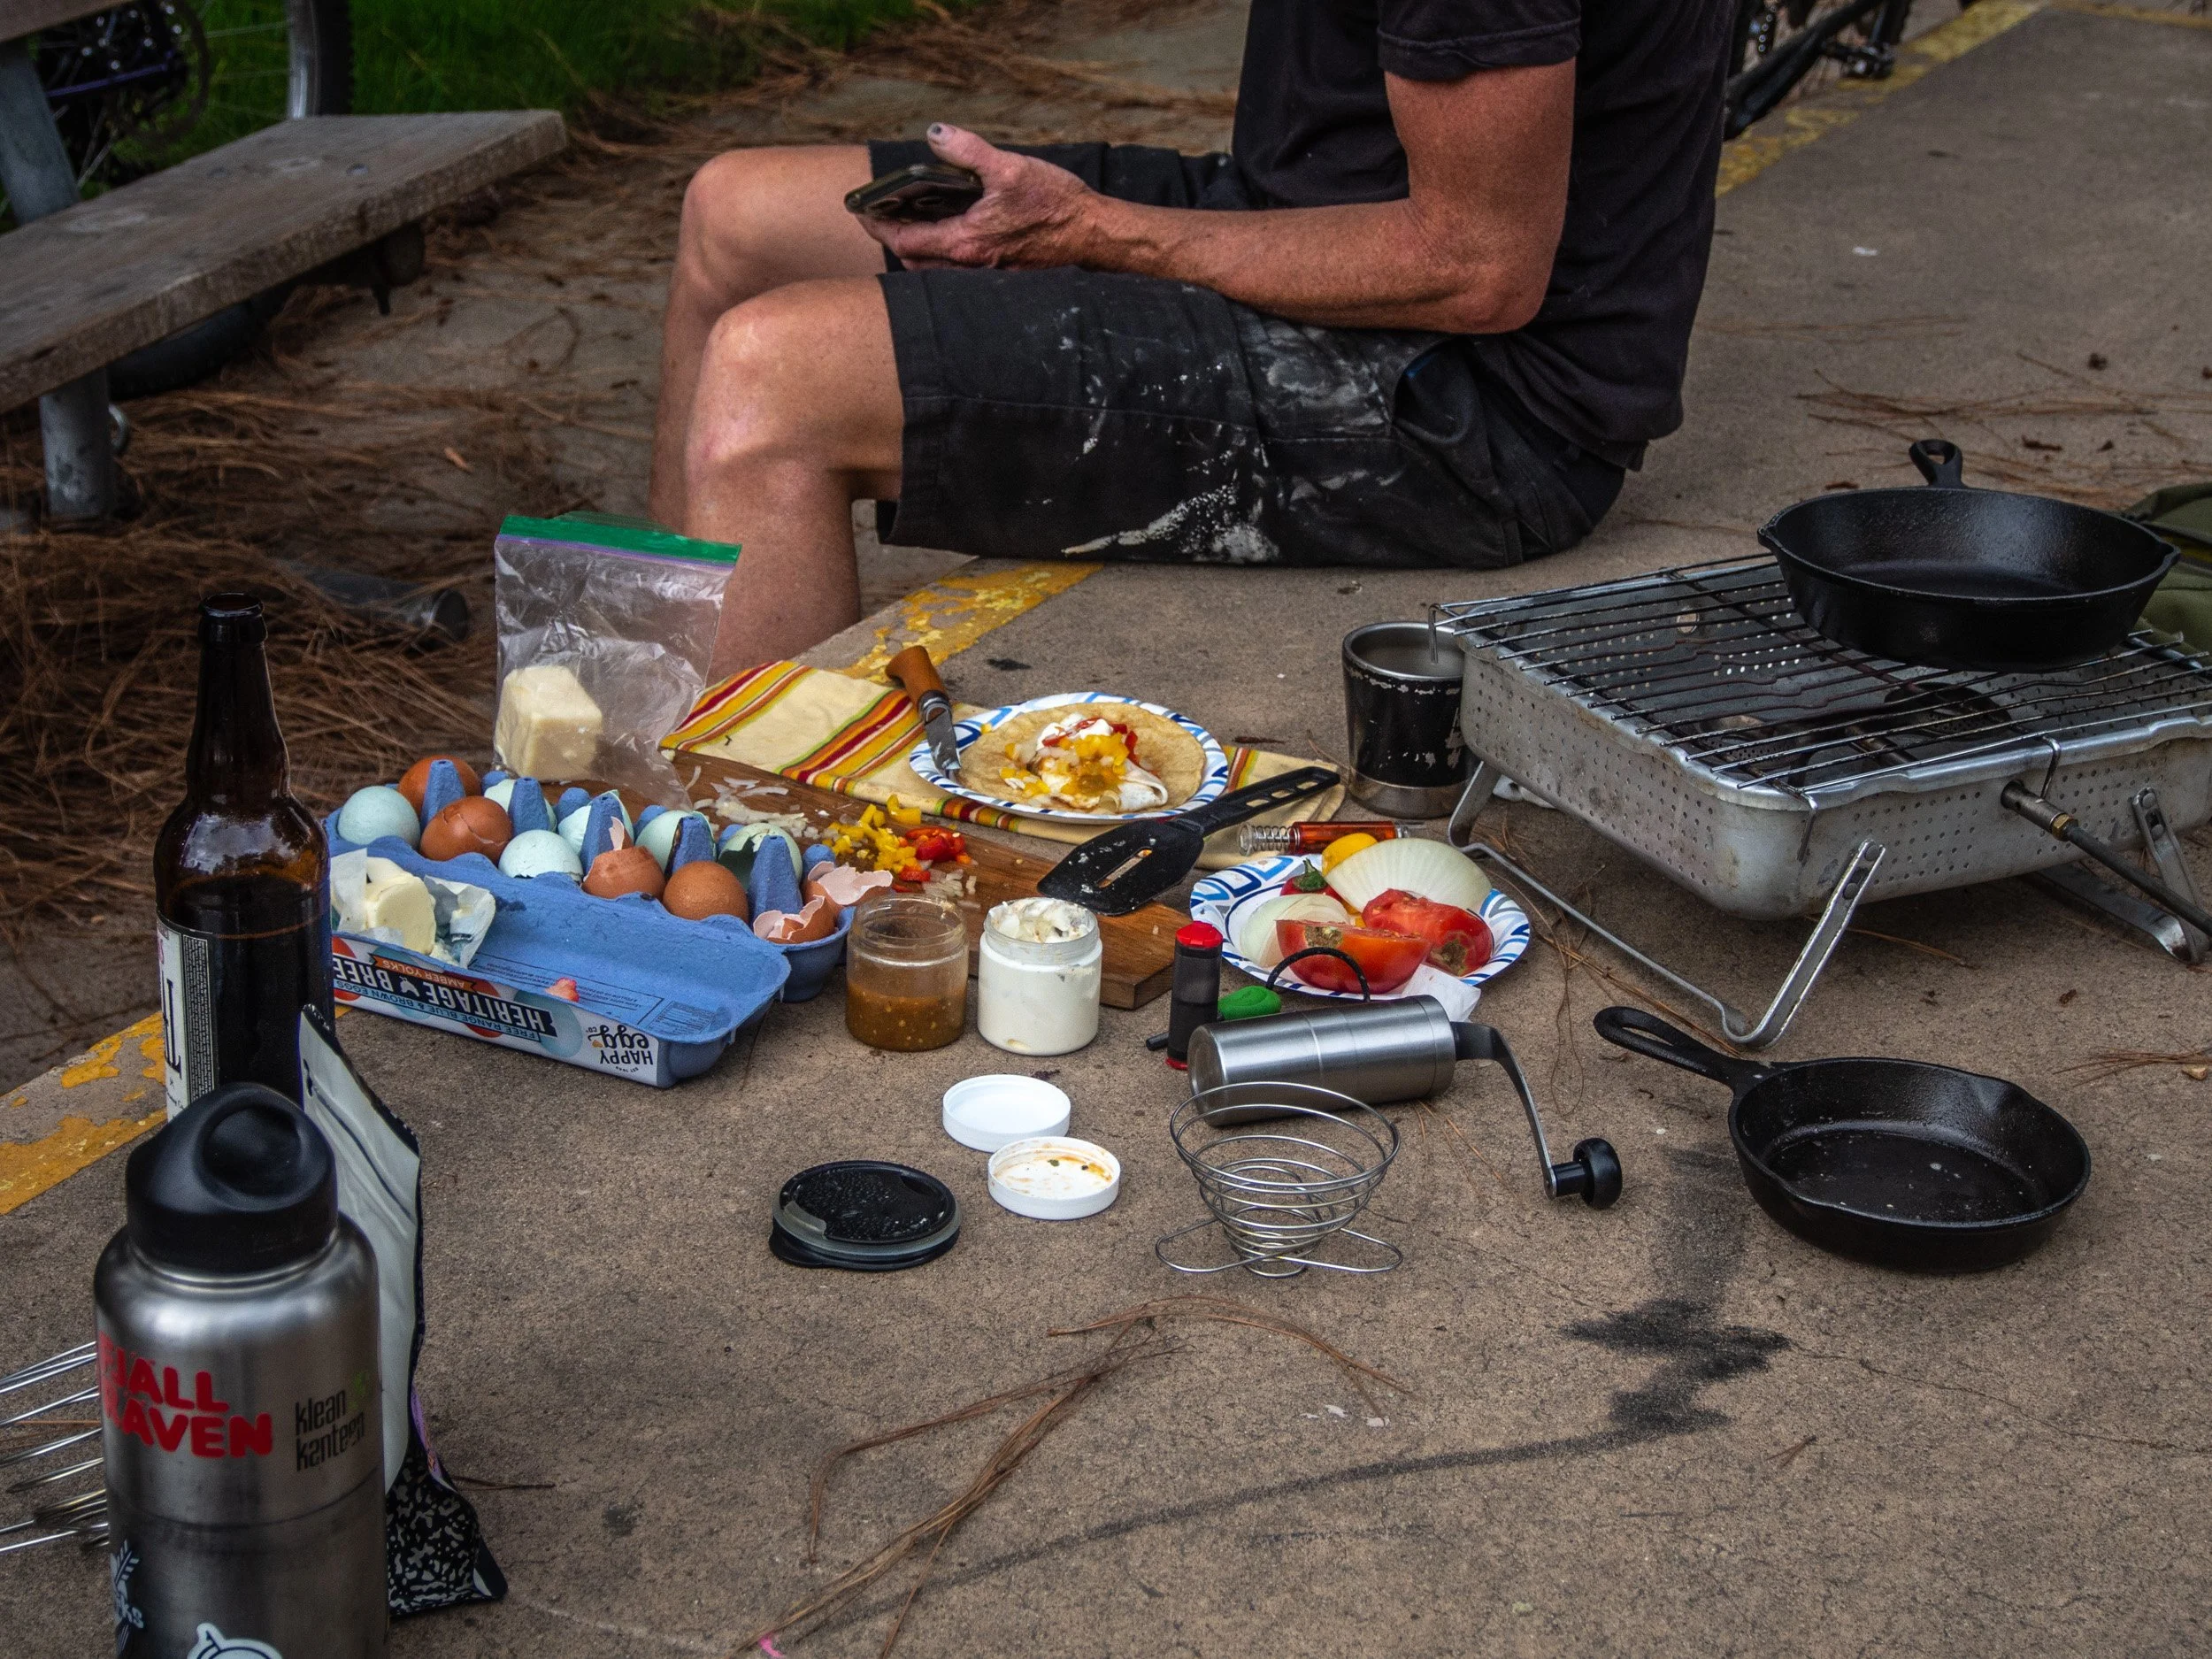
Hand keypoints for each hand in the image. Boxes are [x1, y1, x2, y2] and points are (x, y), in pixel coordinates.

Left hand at [865, 124, 1096, 269]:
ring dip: (917, 246)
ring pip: (934, 268)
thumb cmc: (1054, 203)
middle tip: (882, 213)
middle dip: (893, 238)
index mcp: (965, 242)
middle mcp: (970, 265)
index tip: (861, 212)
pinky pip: (955, 268)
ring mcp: (985, 272)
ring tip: (911, 219)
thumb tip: (935, 134)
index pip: (905, 241)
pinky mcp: (999, 271)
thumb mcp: (1009, 168)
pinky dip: (940, 251)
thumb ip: (968, 151)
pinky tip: (948, 227)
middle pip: (914, 259)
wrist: (1092, 233)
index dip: (877, 226)